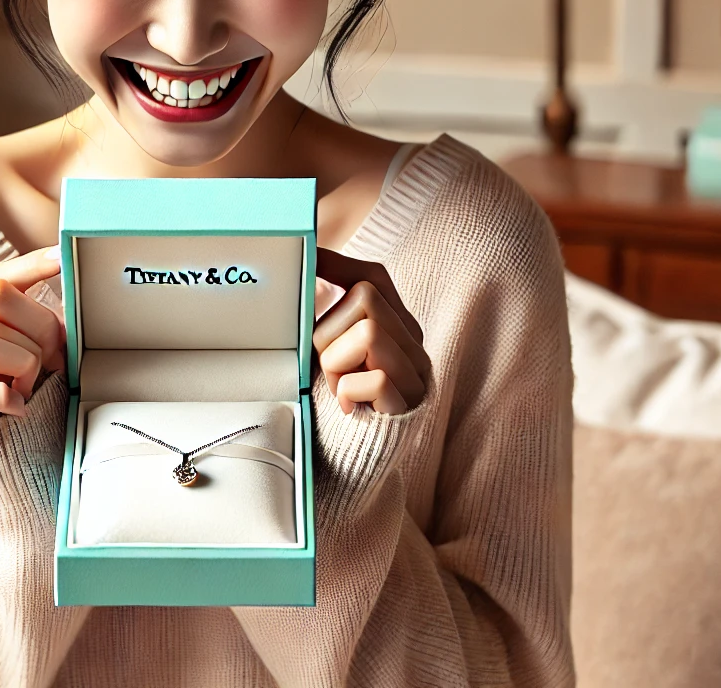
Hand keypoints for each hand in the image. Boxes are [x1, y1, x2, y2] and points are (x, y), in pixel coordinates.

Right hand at [0, 245, 66, 420]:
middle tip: (45, 358)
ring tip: (24, 380)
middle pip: (18, 311)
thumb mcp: (22, 332)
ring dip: (31, 372)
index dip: (33, 265)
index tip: (60, 258)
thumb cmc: (4, 366)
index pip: (1, 277)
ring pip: (23, 355)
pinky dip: (11, 401)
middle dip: (44, 336)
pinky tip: (15, 402)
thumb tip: (73, 316)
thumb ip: (41, 318)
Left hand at [314, 248, 428, 414]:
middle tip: (329, 372)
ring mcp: (416, 372)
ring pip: (369, 332)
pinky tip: (349, 408)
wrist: (349, 466)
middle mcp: (413, 345)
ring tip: (339, 390)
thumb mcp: (325, 355)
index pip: (373, 276)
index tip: (307, 255)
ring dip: (337, 365)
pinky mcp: (409, 402)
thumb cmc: (333, 407)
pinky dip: (348, 392)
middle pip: (367, 297)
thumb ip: (326, 319)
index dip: (337, 263)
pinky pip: (373, 376)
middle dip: (330, 334)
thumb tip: (304, 263)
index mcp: (395, 327)